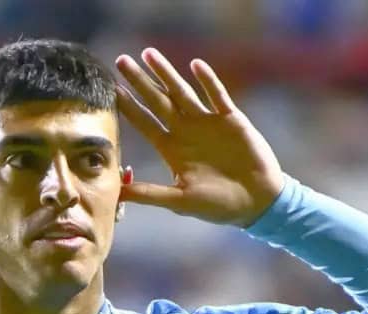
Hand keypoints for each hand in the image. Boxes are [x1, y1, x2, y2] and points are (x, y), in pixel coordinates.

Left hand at [115, 48, 284, 226]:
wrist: (256, 202)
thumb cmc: (217, 205)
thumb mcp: (179, 200)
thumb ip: (148, 194)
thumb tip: (116, 194)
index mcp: (171, 149)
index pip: (144, 123)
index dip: (127, 107)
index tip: (110, 90)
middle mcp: (185, 131)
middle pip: (157, 101)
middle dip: (139, 82)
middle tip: (121, 61)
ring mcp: (207, 123)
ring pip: (182, 92)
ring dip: (166, 73)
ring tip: (149, 54)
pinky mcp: (231, 120)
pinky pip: (218, 96)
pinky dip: (208, 81)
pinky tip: (195, 65)